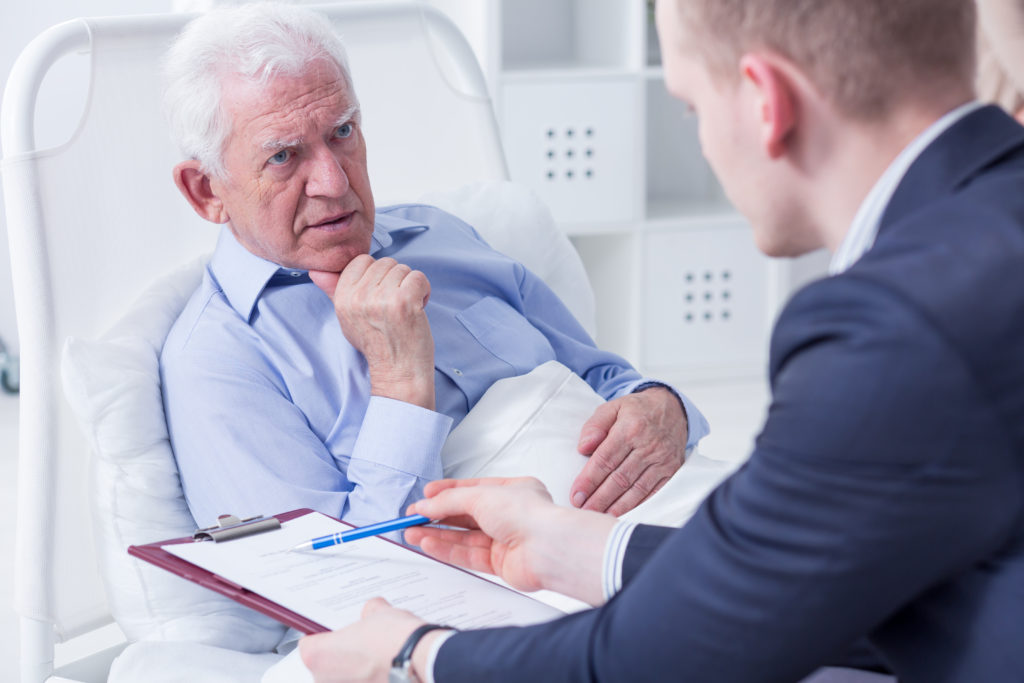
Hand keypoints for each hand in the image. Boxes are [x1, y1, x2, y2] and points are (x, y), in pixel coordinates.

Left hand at [299, 598, 427, 681]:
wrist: (422, 661)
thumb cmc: (396, 640)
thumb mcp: (378, 612)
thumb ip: (367, 613)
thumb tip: (371, 612)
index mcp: (318, 655)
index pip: (308, 644)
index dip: (325, 638)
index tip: (336, 635)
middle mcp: (324, 680)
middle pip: (325, 666)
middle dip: (342, 658)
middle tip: (363, 647)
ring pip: (343, 680)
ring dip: (355, 674)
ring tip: (378, 661)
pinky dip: (369, 681)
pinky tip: (386, 672)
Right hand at [310, 256, 434, 408]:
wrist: (398, 373)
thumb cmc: (377, 344)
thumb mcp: (348, 318)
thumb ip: (334, 292)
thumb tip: (316, 271)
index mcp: (343, 298)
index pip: (361, 261)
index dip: (377, 274)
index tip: (382, 294)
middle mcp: (358, 297)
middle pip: (385, 262)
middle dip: (396, 280)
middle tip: (396, 304)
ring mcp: (382, 299)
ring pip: (403, 269)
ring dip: (410, 286)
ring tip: (406, 308)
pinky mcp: (404, 302)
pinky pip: (419, 277)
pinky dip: (424, 290)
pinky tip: (419, 307)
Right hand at [406, 477, 615, 604]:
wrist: (549, 548)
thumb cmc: (528, 514)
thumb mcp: (481, 496)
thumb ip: (449, 501)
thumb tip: (426, 504)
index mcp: (513, 490)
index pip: (473, 489)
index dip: (446, 493)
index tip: (424, 496)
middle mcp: (510, 514)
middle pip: (466, 515)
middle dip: (437, 516)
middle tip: (412, 517)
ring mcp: (506, 540)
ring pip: (464, 537)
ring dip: (436, 534)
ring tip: (411, 532)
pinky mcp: (501, 564)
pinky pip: (468, 555)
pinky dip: (446, 549)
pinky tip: (428, 544)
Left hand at [571, 386, 688, 514]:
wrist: (673, 409)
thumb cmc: (637, 410)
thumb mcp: (612, 407)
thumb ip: (595, 425)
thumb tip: (583, 448)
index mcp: (630, 428)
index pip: (605, 459)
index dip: (589, 480)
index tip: (576, 495)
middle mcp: (648, 446)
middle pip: (619, 478)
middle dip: (599, 498)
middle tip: (583, 511)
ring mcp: (662, 460)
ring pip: (636, 489)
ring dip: (616, 506)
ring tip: (598, 516)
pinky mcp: (672, 470)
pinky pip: (654, 493)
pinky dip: (638, 506)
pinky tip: (623, 514)